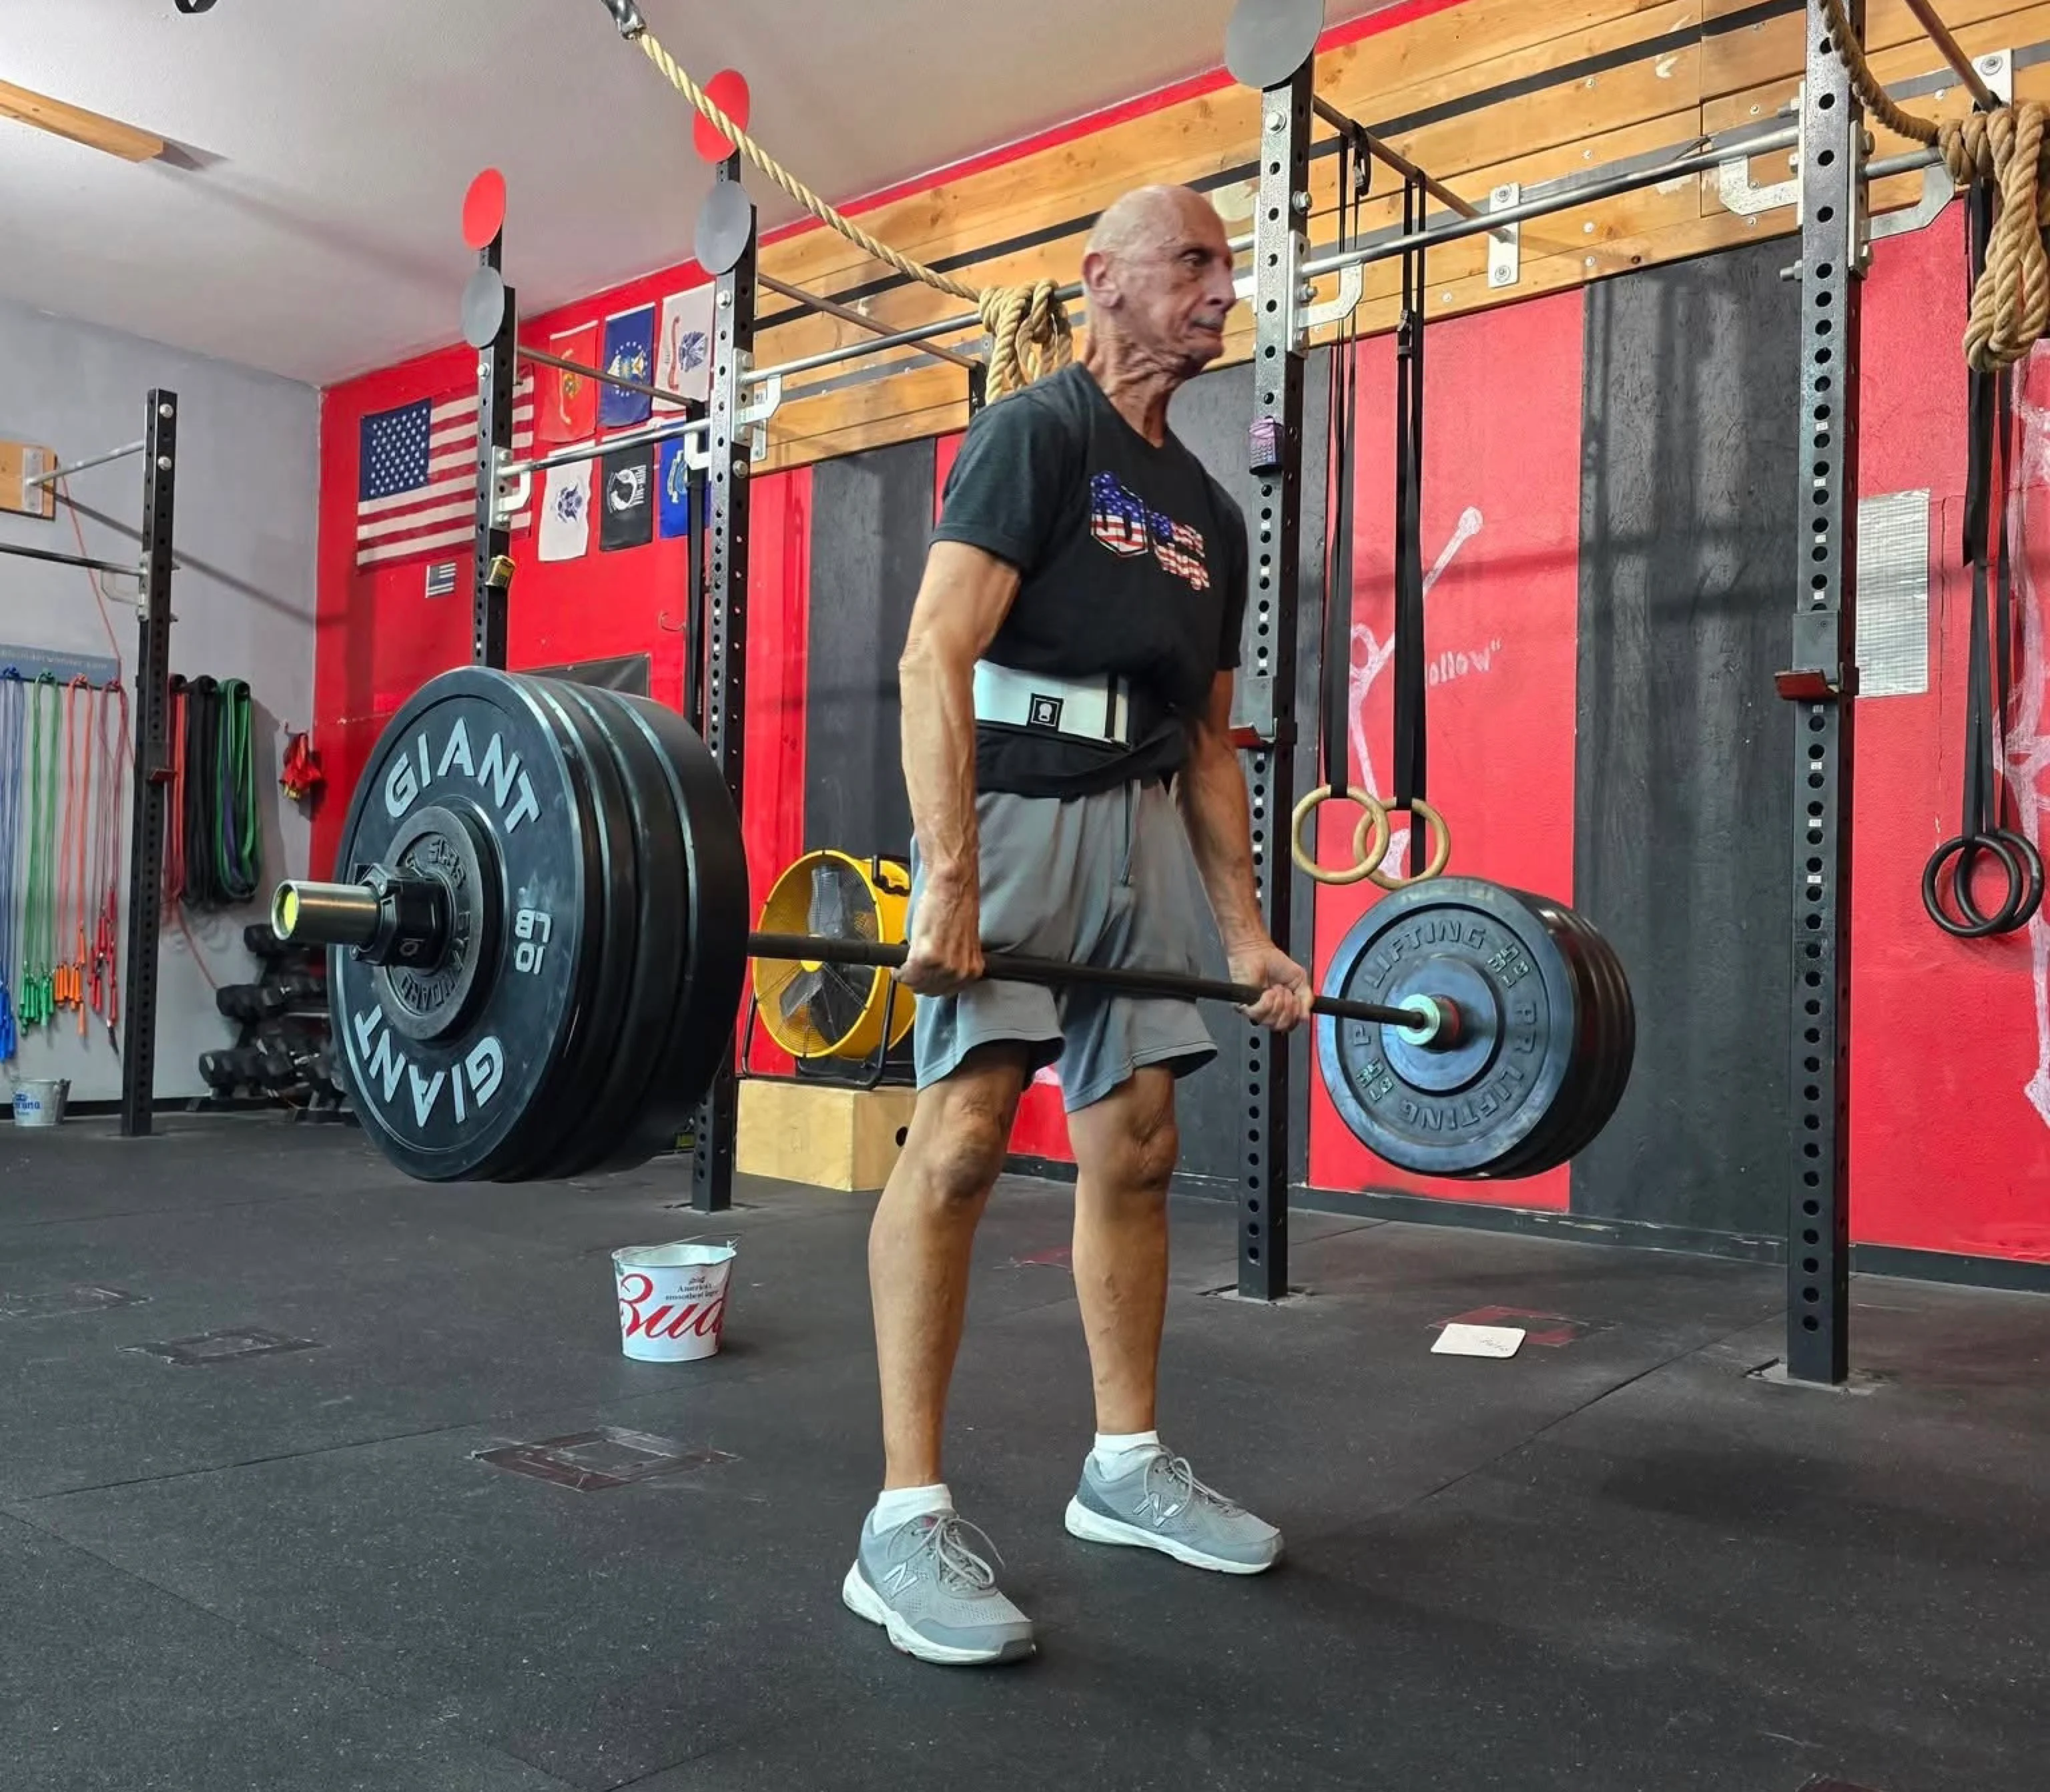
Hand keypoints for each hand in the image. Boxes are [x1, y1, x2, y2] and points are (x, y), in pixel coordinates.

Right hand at [897, 879, 984, 994]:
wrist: (952, 889)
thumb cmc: (956, 908)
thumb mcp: (962, 944)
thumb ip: (953, 963)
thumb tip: (938, 972)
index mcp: (973, 969)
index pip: (946, 992)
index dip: (929, 985)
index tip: (921, 980)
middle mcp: (960, 972)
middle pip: (930, 991)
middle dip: (916, 982)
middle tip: (908, 972)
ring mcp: (944, 967)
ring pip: (916, 984)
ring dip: (906, 977)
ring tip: (903, 966)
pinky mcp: (927, 958)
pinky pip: (906, 974)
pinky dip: (898, 971)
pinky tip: (898, 965)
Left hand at [1227, 937, 1312, 1033]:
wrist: (1259, 952)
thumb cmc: (1276, 964)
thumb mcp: (1300, 980)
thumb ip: (1307, 999)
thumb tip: (1305, 1017)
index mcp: (1282, 1009)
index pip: (1290, 1025)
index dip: (1296, 1014)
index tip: (1297, 999)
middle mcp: (1269, 1012)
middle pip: (1281, 1026)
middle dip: (1288, 1007)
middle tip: (1286, 992)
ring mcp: (1256, 1011)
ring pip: (1270, 1021)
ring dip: (1277, 1002)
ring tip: (1275, 988)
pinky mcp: (1244, 1006)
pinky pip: (1257, 1014)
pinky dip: (1266, 1002)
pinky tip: (1266, 992)